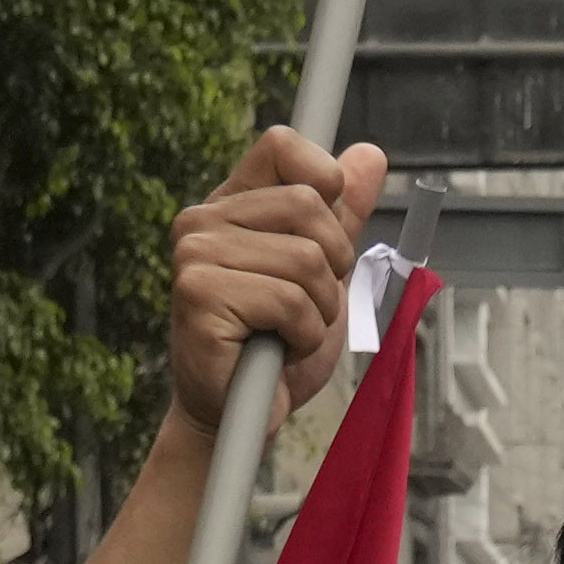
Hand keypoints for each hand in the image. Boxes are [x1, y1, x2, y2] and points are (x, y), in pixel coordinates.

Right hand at [158, 130, 384, 435]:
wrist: (242, 417)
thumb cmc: (276, 346)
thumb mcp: (324, 272)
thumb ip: (342, 214)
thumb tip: (369, 154)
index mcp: (230, 204)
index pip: (282, 146)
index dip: (325, 182)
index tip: (327, 235)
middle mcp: (202, 221)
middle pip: (308, 204)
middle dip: (332, 266)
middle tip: (306, 305)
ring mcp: (194, 256)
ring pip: (305, 259)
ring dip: (319, 309)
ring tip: (288, 332)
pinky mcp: (198, 296)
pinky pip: (288, 300)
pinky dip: (302, 335)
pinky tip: (276, 352)